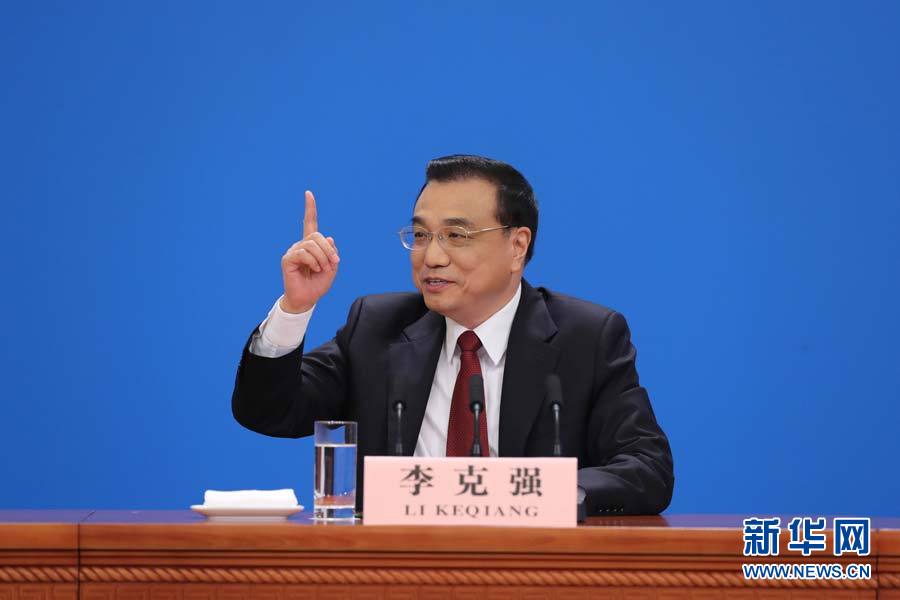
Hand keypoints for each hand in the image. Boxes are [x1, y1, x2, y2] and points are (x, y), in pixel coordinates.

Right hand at [280, 190, 339, 312]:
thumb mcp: (332, 267)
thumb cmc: (318, 284)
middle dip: (328, 250)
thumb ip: (332, 252)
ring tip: (321, 269)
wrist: (307, 299)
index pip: (310, 223)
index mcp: (311, 245)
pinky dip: (313, 262)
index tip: (308, 193)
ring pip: (312, 245)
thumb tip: (329, 238)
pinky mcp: (288, 259)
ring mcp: (293, 251)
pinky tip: (313, 270)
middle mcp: (300, 245)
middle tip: (332, 263)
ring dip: (322, 258)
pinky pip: (303, 253)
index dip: (310, 208)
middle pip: (317, 236)